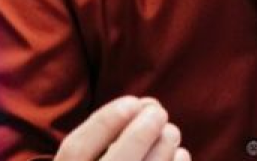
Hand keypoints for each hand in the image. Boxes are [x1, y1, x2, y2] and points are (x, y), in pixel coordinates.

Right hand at [55, 96, 190, 160]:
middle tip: (160, 112)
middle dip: (139, 134)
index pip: (76, 150)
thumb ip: (107, 137)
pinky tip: (181, 155)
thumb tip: (148, 105)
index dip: (104, 122)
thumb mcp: (88, 159)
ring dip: (162, 152)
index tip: (132, 101)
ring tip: (172, 132)